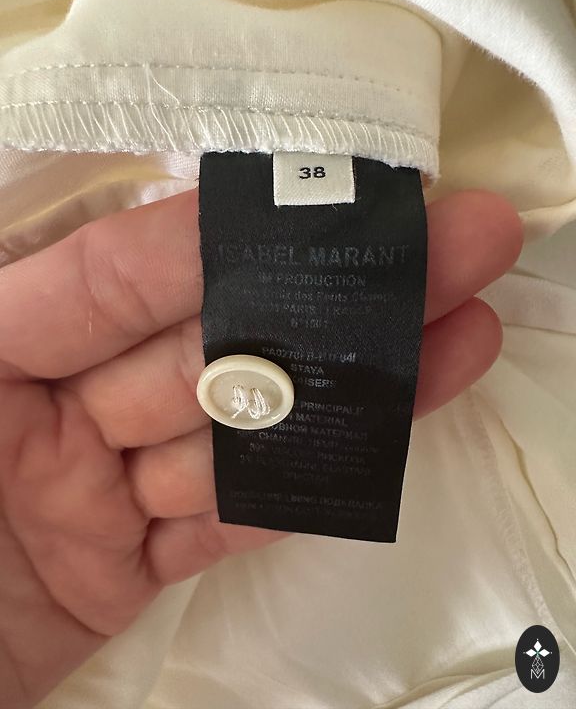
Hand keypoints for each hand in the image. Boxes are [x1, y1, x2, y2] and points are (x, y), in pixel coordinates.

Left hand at [0, 187, 522, 707]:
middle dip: (335, 295)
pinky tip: (392, 433)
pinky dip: (309, 487)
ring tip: (453, 335)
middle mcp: (51, 397)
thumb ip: (28, 305)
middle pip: (217, 341)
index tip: (340, 201)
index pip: (127, 270)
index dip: (235, 235)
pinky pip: (230, 517)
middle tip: (449, 246)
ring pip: (243, 428)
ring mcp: (96, 482)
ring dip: (352, 387)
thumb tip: (114, 218)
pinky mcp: (123, 562)